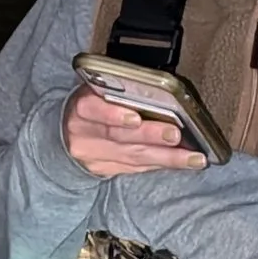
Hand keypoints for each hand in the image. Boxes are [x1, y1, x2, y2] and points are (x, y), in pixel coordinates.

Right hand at [62, 87, 208, 180]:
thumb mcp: (94, 90)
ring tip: (192, 157)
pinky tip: (181, 163)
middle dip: (150, 136)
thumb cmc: (90, 106)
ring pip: (132, 157)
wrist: (65, 134)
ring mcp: (94, 156)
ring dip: (166, 157)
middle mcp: (84, 134)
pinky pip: (136, 168)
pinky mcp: (104, 170)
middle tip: (175, 135)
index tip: (134, 117)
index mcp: (81, 106)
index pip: (91, 109)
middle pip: (118, 136)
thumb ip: (118, 89)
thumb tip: (158, 88)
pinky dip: (160, 164)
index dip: (113, 114)